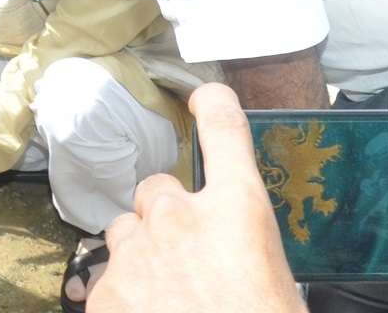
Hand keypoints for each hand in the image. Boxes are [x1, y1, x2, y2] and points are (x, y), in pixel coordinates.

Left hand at [94, 84, 305, 312]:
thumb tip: (246, 269)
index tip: (204, 95)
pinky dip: (122, 301)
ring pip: (124, 232)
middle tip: (187, 262)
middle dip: (167, 217)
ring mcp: (138, 252)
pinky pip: (106, 281)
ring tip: (166, 299)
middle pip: (158, 190)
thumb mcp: (281, 291)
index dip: (214, 106)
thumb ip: (254, 261)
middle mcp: (182, 217)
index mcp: (241, 213)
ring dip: (140, 255)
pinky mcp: (106, 293)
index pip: (226, 130)